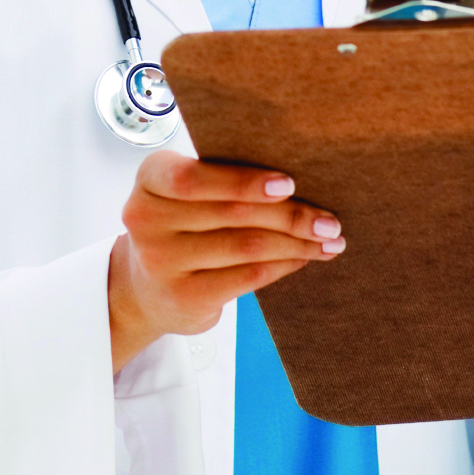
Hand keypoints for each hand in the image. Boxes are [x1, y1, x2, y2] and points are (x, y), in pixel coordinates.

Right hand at [109, 151, 343, 371]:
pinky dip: (283, 265)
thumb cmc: (178, 227)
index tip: (289, 184)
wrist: (145, 288)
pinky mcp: (184, 296)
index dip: (243, 182)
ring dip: (296, 243)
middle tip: (328, 220)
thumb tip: (295, 182)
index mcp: (150, 178)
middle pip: (232, 213)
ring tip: (328, 240)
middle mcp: (147, 219)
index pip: (194, 177)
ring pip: (247, 246)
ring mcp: (162, 262)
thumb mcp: (182, 193)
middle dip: (290, 215)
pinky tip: (302, 258)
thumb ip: (220, 178)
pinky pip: (248, 276)